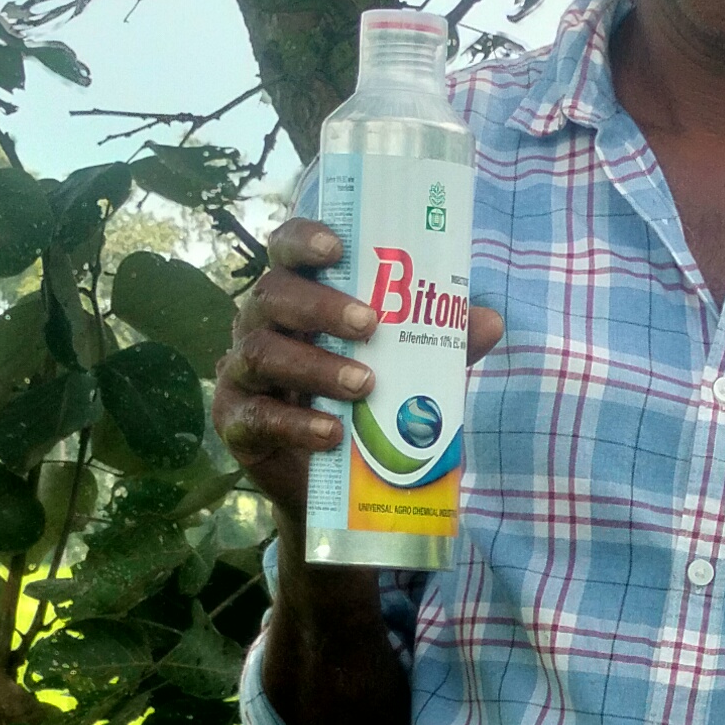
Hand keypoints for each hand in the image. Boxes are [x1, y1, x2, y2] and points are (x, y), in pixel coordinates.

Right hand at [213, 217, 503, 529]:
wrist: (335, 485)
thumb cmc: (366, 404)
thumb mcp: (407, 370)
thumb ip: (439, 345)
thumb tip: (489, 321)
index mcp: (297, 297)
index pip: (285, 250)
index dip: (303, 239)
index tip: (337, 246)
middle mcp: (260, 325)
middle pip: (273, 296)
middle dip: (321, 306)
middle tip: (370, 323)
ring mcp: (240, 373)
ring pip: (263, 353)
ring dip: (316, 367)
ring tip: (364, 385)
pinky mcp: (235, 422)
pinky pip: (258, 416)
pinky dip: (297, 424)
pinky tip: (332, 434)